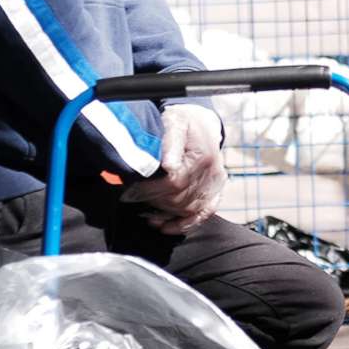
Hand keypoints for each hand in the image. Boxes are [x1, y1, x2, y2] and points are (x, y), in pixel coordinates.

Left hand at [127, 103, 225, 232]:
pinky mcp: (216, 191)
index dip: (151, 190)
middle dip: (155, 203)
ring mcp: (215, 184)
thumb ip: (171, 142)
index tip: (132, 190)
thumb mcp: (174, 122)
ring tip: (146, 213)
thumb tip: (169, 166)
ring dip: (166, 215)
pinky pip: (204, 214)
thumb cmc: (182, 121)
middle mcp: (212, 173)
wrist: (200, 121)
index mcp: (202, 157)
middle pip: (180, 199)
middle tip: (134, 200)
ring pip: (189, 210)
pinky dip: (186, 224)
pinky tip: (167, 227)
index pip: (174, 183)